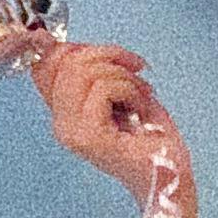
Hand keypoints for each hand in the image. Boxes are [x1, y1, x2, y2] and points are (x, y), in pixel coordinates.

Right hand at [28, 39, 188, 211]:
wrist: (171, 174)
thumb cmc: (152, 136)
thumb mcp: (118, 90)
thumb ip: (92, 70)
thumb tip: (68, 43)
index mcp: (63, 113)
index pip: (46, 64)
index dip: (83, 49)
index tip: (115, 57)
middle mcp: (60, 125)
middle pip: (69, 62)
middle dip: (110, 56)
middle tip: (137, 73)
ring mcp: (72, 132)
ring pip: (86, 73)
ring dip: (125, 77)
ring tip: (141, 97)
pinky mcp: (88, 137)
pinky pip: (103, 88)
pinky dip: (131, 90)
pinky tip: (141, 110)